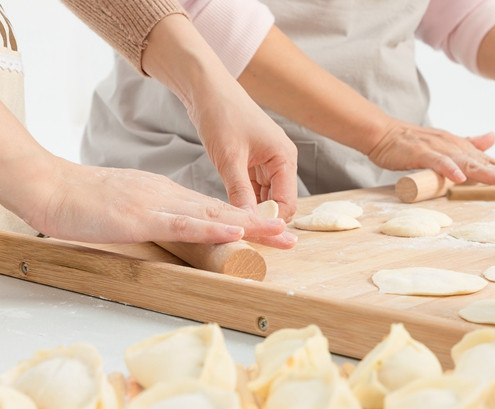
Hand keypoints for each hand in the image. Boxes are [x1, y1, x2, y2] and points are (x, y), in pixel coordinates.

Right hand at [25, 158, 297, 248]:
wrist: (49, 187)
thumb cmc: (82, 201)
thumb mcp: (126, 207)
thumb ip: (150, 216)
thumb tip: (170, 231)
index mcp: (166, 195)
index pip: (213, 209)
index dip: (245, 220)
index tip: (272, 230)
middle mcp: (169, 196)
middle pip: (222, 211)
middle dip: (259, 225)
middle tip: (291, 236)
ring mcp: (157, 204)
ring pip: (211, 215)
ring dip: (248, 226)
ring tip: (279, 234)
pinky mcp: (141, 216)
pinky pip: (182, 223)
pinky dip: (210, 227)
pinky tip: (233, 231)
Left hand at [143, 15, 298, 221]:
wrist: (206, 90)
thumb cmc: (221, 115)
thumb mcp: (229, 158)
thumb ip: (240, 192)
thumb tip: (248, 222)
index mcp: (284, 158)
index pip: (287, 203)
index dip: (271, 221)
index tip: (250, 233)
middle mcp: (281, 162)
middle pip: (280, 203)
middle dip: (263, 218)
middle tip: (241, 232)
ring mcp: (268, 162)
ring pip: (266, 198)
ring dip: (253, 210)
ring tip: (234, 224)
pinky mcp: (253, 163)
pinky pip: (254, 190)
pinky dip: (245, 200)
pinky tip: (231, 209)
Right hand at [366, 122, 494, 184]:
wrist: (383, 133)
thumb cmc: (412, 143)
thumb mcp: (445, 143)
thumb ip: (470, 143)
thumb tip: (494, 137)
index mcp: (460, 147)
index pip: (489, 159)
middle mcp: (454, 146)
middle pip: (482, 162)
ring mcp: (437, 149)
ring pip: (465, 162)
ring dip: (484, 172)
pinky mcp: (420, 153)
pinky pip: (437, 162)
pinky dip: (448, 169)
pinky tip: (459, 178)